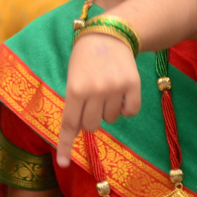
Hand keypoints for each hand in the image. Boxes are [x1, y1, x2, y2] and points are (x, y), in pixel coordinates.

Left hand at [56, 33, 139, 167]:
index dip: (65, 145)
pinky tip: (121, 92)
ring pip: (112, 119)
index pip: (69, 123)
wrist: (110, 33)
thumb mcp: (72, 76)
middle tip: (92, 101)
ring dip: (108, 110)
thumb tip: (79, 130)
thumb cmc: (85, 58)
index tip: (62, 163)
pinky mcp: (133, 85)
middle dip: (91, 119)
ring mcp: (115, 88)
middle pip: (92, 126)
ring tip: (106, 88)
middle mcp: (95, 90)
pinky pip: (130, 112)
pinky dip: (126, 107)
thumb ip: (75, 102)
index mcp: (75, 88)